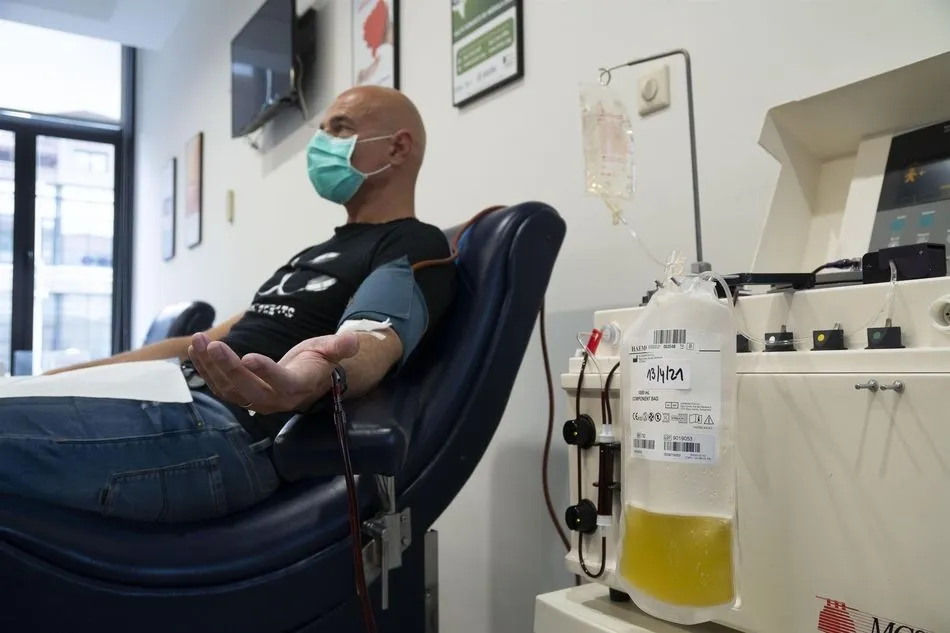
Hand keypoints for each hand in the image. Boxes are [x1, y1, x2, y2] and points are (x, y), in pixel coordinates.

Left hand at [188, 332, 359, 414]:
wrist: (307, 379)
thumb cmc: (319, 360)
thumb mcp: (331, 349)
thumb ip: (339, 347)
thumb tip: (352, 340)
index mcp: (299, 386)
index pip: (282, 383)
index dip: (266, 372)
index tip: (248, 356)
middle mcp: (275, 399)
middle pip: (249, 389)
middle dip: (228, 368)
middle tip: (213, 344)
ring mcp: (255, 400)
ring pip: (229, 389)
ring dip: (210, 367)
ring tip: (199, 342)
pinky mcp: (241, 395)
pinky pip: (219, 386)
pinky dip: (205, 369)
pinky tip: (195, 349)